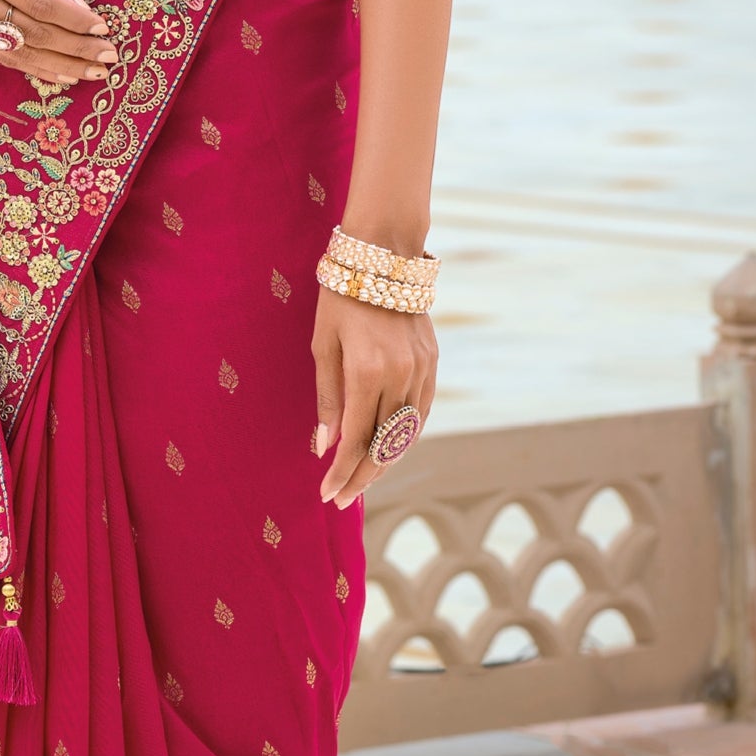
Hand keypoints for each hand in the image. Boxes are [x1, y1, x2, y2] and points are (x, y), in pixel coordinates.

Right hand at [0, 0, 117, 87]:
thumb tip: (77, 6)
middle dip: (74, 47)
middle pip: (30, 32)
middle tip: (109, 56)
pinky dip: (31, 67)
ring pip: (16, 53)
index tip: (103, 27)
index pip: (37, 3)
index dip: (73, 19)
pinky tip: (58, 73)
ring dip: (58, 65)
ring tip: (92, 72)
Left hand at [313, 288, 436, 507]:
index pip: (356, 439)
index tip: (326, 494)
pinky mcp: (433, 362)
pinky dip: (405, 435)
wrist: (384, 256)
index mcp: (367, 373)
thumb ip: (325, 399)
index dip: (342, 472)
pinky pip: (420, 411)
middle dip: (362, 477)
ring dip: (385, 461)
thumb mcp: (322, 345)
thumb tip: (322, 447)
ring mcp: (421, 370)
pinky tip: (388, 448)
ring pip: (406, 433)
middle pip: (383, 444)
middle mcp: (400, 376)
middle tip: (341, 499)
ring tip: (362, 480)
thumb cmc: (340, 297)